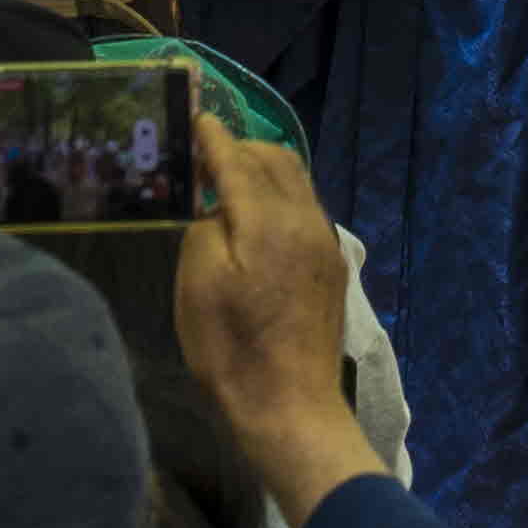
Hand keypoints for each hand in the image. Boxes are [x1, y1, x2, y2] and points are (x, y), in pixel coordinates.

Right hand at [173, 111, 381, 514]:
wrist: (289, 409)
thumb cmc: (232, 350)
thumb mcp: (198, 283)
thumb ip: (206, 227)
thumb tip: (218, 205)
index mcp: (271, 220)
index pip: (238, 160)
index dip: (213, 138)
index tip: (195, 118)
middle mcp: (307, 222)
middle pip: (277, 161)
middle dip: (241, 147)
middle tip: (205, 152)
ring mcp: (325, 246)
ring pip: (296, 184)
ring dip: (263, 171)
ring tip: (227, 181)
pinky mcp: (331, 270)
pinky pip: (304, 211)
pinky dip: (278, 198)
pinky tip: (254, 217)